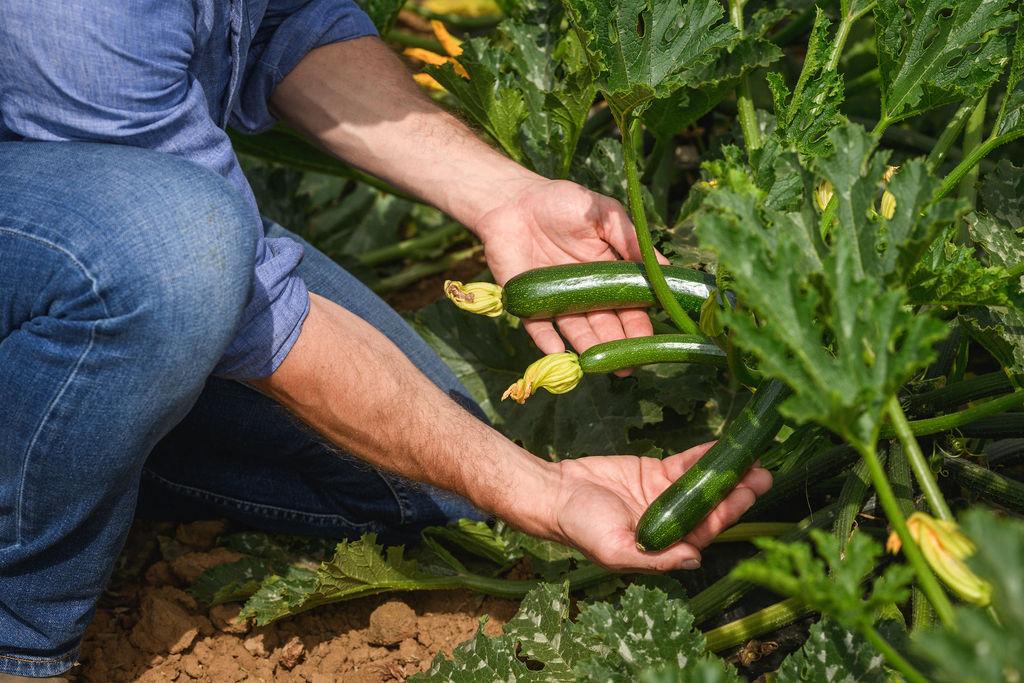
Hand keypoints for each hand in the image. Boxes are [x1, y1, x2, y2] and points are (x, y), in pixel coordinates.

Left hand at [473, 178, 668, 358]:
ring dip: (587, 347)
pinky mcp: (526, 302)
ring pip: (575, 328)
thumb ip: (630, 239)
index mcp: (606, 271)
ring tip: (599, 364)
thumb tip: (666, 268)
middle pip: (604, 323)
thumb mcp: (603, 214)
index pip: (627, 303)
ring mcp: (555, 298)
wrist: (511, 199)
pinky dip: (546, 340)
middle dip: (616, 344)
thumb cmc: (561, 202)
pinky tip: (558, 352)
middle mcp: (583, 291)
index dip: (638, 321)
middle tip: (628, 365)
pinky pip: (538, 326)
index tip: (650, 339)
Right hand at [546, 443, 772, 571]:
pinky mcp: (654, 473)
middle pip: (712, 506)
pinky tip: (722, 446)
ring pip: (703, 483)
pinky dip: (703, 456)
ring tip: (753, 456)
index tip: (751, 492)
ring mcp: (665, 496)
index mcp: (665, 545)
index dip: (730, 510)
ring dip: (727, 471)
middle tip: (764, 473)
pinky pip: (685, 464)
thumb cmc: (581, 527)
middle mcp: (671, 522)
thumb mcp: (615, 549)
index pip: (706, 528)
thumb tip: (695, 559)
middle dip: (738, 490)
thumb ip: (655, 558)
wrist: (555, 493)